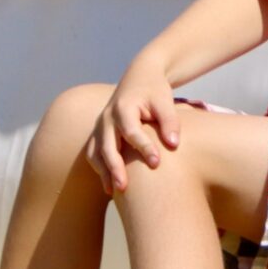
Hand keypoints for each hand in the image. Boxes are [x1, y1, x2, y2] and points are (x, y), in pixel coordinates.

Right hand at [84, 59, 182, 194]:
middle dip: (115, 168)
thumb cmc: (155, 90)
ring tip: (115, 191)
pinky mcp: (99, 133)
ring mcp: (100, 126)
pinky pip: (93, 153)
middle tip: (125, 187)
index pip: (131, 132)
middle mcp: (107, 118)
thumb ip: (170, 121)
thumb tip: (173, 144)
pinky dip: (100, 169)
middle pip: (107, 146)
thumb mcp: (165, 101)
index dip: (144, 148)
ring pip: (95, 152)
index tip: (157, 163)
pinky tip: (109, 186)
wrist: (139, 77)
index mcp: (123, 108)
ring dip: (103, 172)